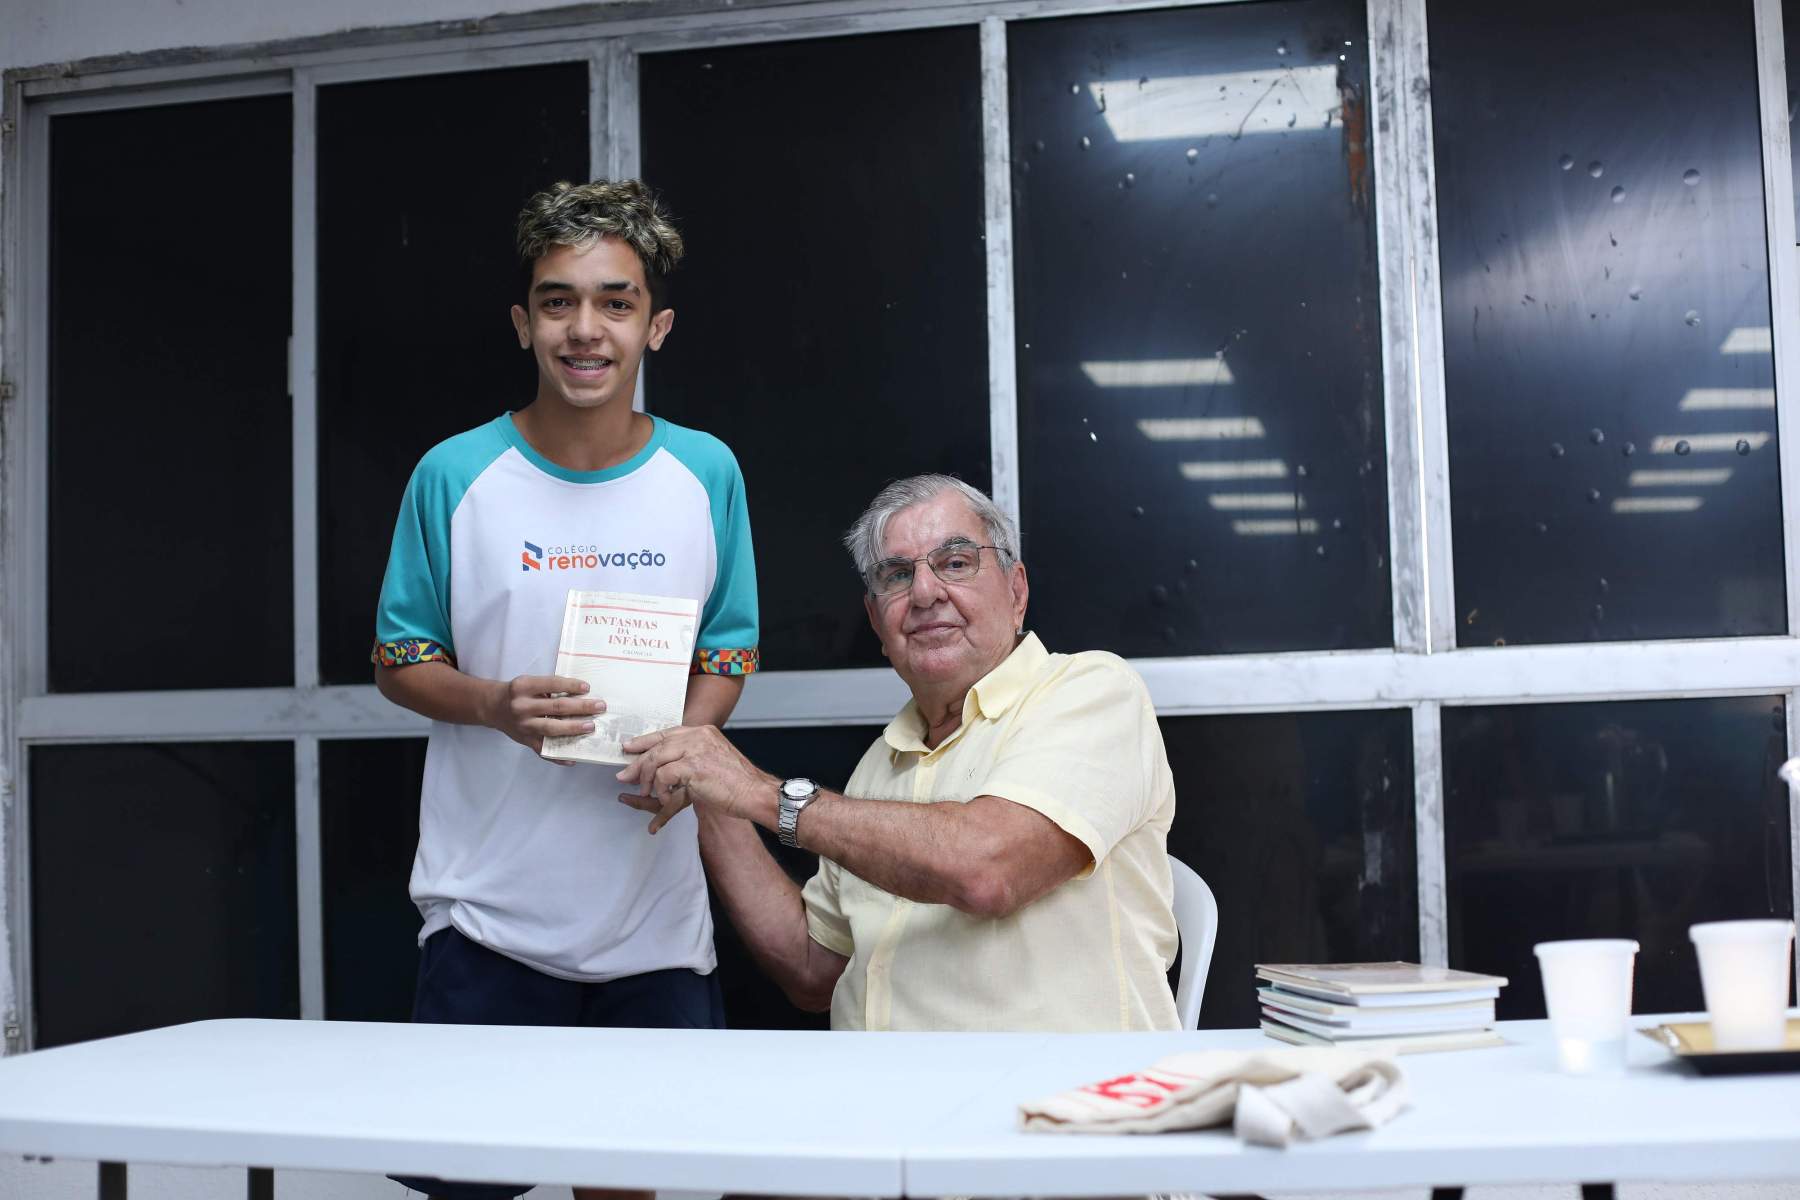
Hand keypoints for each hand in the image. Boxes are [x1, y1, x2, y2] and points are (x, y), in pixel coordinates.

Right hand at [485, 675, 605, 753]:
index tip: (588, 688)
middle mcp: (522, 706)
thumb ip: (548, 688)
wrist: (492, 707)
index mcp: (523, 687)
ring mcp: (523, 726)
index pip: (551, 684)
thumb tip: (581, 693)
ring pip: (552, 729)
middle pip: (556, 707)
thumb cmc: (517, 693)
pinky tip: (573, 758)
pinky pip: (543, 750)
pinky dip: (558, 756)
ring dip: (574, 728)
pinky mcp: (525, 741)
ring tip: (591, 727)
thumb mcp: (528, 683)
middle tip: (600, 707)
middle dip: (581, 707)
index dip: (570, 686)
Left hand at [616, 725, 776, 833]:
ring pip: (656, 759)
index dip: (645, 741)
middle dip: (638, 762)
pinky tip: (666, 799)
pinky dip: (661, 791)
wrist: (755, 793)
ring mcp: (695, 749)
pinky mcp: (692, 767)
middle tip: (625, 775)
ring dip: (647, 779)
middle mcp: (698, 736)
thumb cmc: (738, 783)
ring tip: (646, 793)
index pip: (666, 733)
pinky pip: (663, 776)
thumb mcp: (714, 760)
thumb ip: (692, 758)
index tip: (629, 747)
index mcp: (703, 732)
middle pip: (657, 745)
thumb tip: (666, 768)